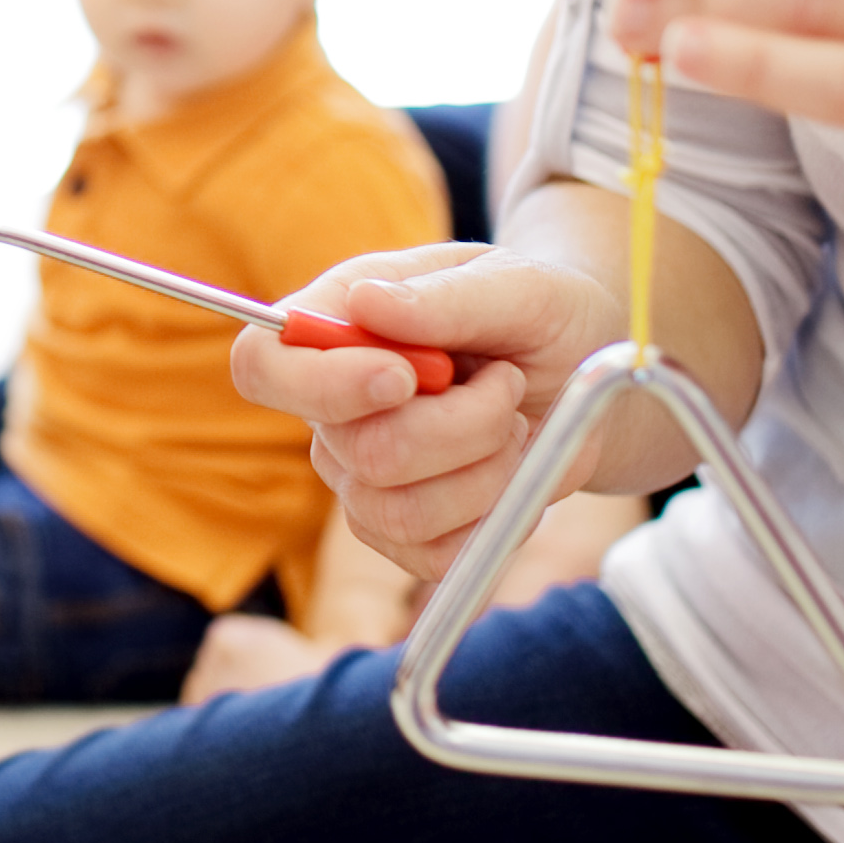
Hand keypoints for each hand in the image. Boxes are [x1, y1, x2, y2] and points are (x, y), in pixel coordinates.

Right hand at [232, 243, 629, 580]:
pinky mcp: (403, 534)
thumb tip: (367, 303)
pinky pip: (436, 556)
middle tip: (506, 384)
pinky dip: (497, 519)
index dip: (320, 385)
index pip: (263, 365)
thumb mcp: (518, 286)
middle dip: (461, 426)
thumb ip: (446, 299)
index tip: (404, 377)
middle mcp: (332, 407)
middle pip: (357, 452)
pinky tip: (513, 472)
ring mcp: (360, 477)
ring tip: (513, 425)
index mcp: (334, 323)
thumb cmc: (541, 315)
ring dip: (488, 471)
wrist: (581, 377)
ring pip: (400, 511)